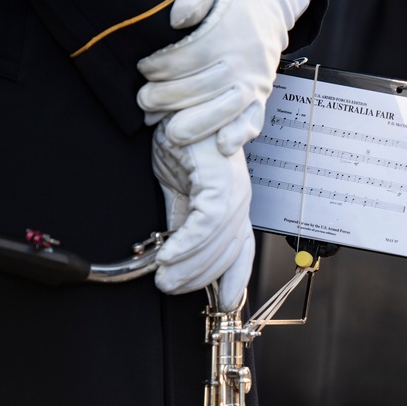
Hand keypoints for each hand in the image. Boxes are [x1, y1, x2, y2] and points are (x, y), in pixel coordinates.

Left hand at [138, 0, 314, 155]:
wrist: (272, 2)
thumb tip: (177, 20)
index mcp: (230, 34)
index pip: (190, 56)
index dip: (162, 66)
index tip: (142, 69)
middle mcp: (245, 61)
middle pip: (204, 87)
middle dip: (169, 98)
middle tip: (144, 102)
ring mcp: (255, 81)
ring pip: (226, 109)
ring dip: (197, 124)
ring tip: (169, 133)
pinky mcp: (261, 95)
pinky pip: (254, 119)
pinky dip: (240, 134)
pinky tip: (222, 147)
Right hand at [152, 123, 254, 310]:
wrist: (180, 102)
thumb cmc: (183, 139)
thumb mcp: (180, 187)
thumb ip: (183, 219)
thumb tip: (176, 253)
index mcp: (234, 201)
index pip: (242, 247)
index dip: (237, 277)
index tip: (227, 303)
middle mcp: (238, 196)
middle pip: (230, 248)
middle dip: (203, 276)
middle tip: (171, 289)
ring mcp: (232, 185)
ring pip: (219, 238)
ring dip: (190, 264)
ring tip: (164, 278)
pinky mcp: (217, 176)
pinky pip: (206, 219)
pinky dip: (188, 242)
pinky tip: (168, 256)